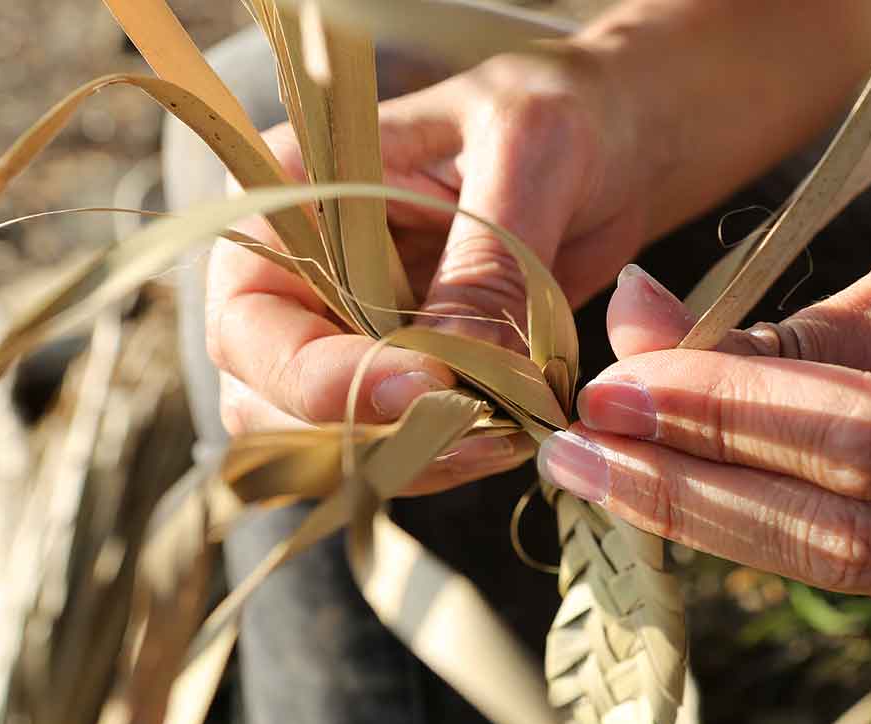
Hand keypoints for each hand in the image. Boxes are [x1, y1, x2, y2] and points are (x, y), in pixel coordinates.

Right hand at [206, 46, 649, 491]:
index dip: (319, 375)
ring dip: (411, 460)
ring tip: (507, 434)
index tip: (425, 386)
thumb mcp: (527, 157)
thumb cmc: (565, 116)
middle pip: (268, 401)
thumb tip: (457, 371)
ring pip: (328, 442)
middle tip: (476, 430)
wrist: (620, 150)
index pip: (251, 319)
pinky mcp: (407, 376)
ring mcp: (348, 333)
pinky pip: (396, 446)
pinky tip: (511, 433)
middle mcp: (299, 273)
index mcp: (294, 193)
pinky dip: (446, 459)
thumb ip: (485, 264)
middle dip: (366, 432)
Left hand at [538, 220, 870, 679]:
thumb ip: (782, 334)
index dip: (733, 419)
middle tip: (578, 452)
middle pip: (858, 539)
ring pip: (859, 576)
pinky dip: (795, 541)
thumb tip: (630, 330)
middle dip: (695, 492)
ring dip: (725, 517)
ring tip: (627, 462)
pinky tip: (734, 495)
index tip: (615, 392)